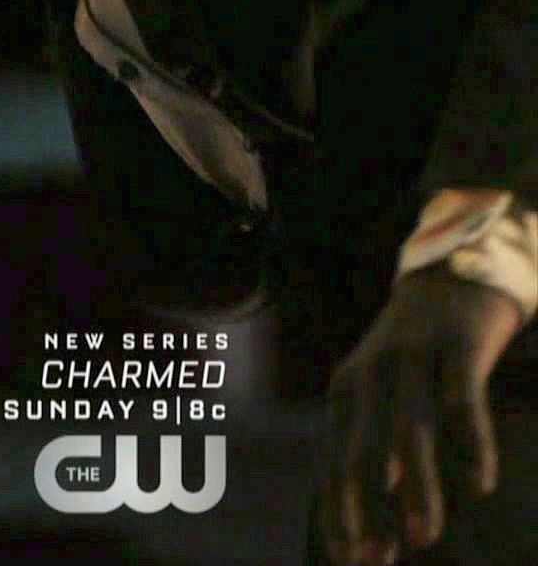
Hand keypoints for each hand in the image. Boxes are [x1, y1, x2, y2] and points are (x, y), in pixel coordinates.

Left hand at [320, 266, 521, 564]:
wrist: (452, 277)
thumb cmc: (417, 354)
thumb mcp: (386, 398)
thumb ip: (380, 449)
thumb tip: (382, 511)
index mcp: (346, 392)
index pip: (335, 461)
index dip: (340, 512)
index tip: (349, 560)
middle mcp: (370, 374)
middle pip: (363, 450)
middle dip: (368, 509)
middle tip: (376, 561)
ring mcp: (413, 358)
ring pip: (410, 430)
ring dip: (416, 487)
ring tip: (424, 537)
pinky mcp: (457, 347)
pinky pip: (462, 400)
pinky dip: (470, 444)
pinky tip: (479, 484)